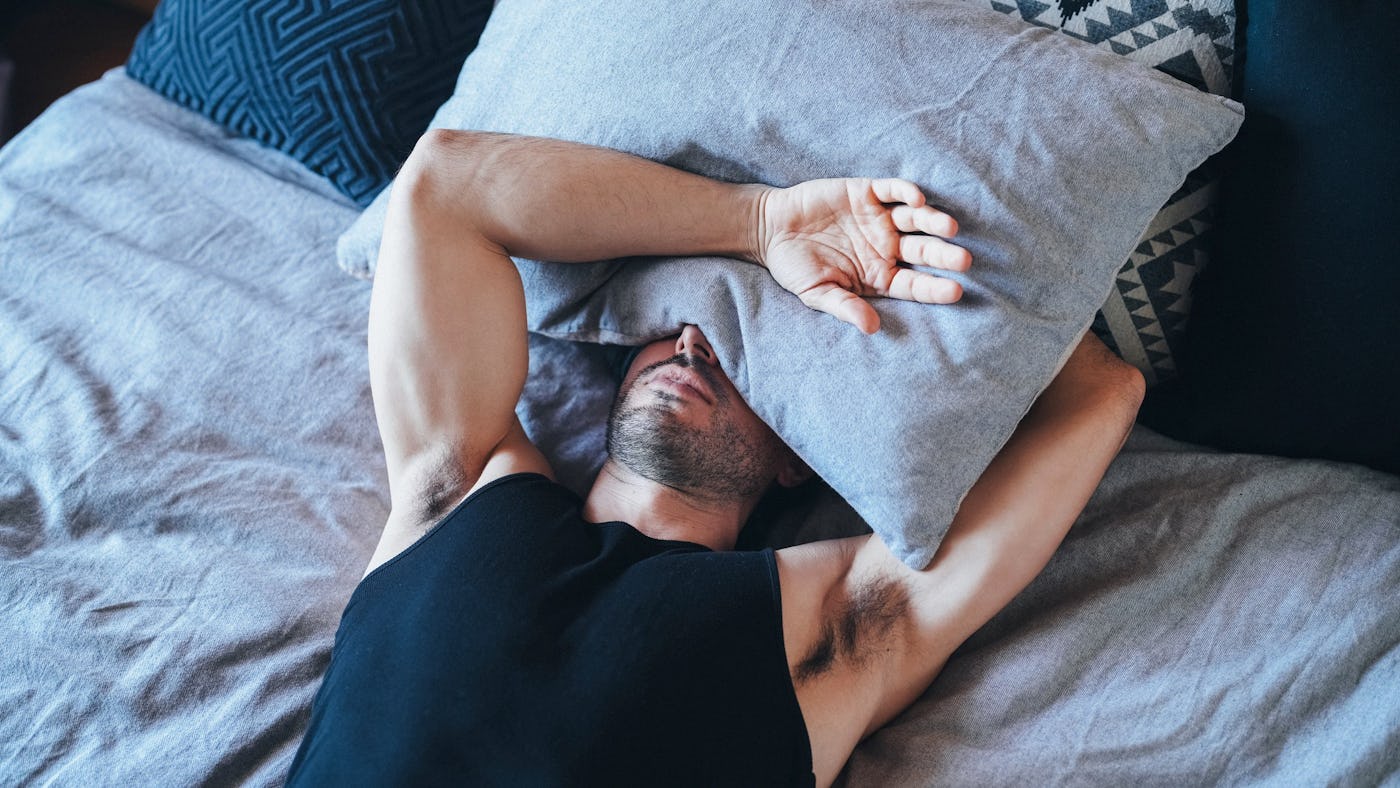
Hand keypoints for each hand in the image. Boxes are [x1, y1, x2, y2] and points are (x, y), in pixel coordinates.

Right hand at [754, 178, 970, 333]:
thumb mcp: (816, 293)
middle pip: (923, 251)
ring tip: (949, 228)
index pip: (914, 285)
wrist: (770, 229)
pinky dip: (907, 192)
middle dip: (944, 255)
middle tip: (964, 260)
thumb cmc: (794, 266)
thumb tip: (871, 328)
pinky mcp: (868, 192)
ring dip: (934, 222)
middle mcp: (886, 247)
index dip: (934, 288)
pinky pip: (893, 190)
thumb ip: (844, 307)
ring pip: (915, 219)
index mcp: (879, 276)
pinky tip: (917, 199)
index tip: (956, 291)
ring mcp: (879, 218)